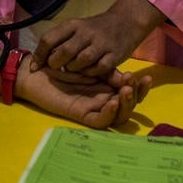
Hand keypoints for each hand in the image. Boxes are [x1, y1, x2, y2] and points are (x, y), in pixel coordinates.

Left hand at [17, 59, 151, 127]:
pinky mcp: (80, 116)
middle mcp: (103, 100)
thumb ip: (105, 69)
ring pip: (117, 117)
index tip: (145, 77)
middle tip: (135, 82)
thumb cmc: (59, 63)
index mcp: (106, 87)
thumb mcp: (87, 62)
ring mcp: (93, 109)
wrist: (36, 68)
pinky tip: (112, 102)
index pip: (130, 92)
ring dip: (125, 105)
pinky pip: (99, 121)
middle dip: (137, 97)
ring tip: (126, 90)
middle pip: (128, 107)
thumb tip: (127, 75)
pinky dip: (108, 114)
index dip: (141, 88)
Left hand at [32, 0, 165, 77]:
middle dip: (56, 64)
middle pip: (63, 52)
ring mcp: (101, 43)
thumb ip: (60, 40)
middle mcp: (85, 32)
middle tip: (57, 69)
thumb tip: (38, 58)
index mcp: (72, 25)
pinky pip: (98, 69)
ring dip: (73, 70)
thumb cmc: (95, 28)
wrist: (125, 21)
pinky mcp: (114, 55)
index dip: (39, 55)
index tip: (34, 67)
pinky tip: (89, 72)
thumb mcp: (76, 27)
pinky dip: (90, 73)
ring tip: (73, 70)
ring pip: (80, 62)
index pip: (48, 39)